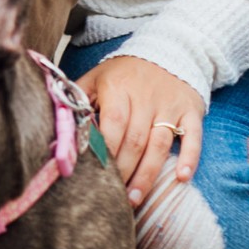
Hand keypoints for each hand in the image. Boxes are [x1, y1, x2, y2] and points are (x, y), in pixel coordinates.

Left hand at [77, 54, 204, 210]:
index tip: (96, 175)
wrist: (170, 49)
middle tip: (112, 198)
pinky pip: (193, 137)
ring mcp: (170, 105)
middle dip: (123, 171)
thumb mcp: (97, 77)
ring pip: (159, 144)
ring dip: (147, 175)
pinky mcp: (191, 111)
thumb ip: (76, 99)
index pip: (113, 122)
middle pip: (135, 140)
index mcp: (119, 86)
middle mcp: (146, 96)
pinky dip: (189, 158)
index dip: (106, 151)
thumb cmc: (124, 72)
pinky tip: (181, 179)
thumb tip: (55, 125)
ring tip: (134, 199)